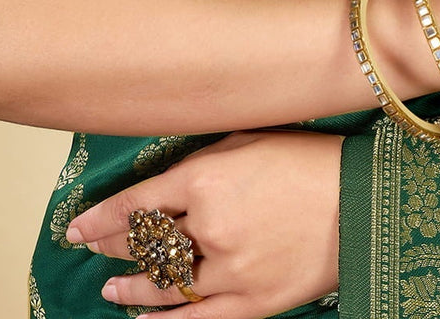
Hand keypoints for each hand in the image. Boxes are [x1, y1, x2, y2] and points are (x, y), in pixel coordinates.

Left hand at [63, 128, 343, 317]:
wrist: (363, 202)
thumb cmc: (308, 160)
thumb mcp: (249, 139)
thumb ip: (203, 160)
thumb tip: (165, 177)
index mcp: (206, 178)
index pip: (136, 203)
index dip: (100, 218)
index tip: (75, 227)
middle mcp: (210, 226)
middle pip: (145, 243)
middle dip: (113, 247)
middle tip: (93, 249)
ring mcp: (230, 269)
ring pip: (163, 285)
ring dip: (131, 287)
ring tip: (110, 288)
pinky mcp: (252, 301)